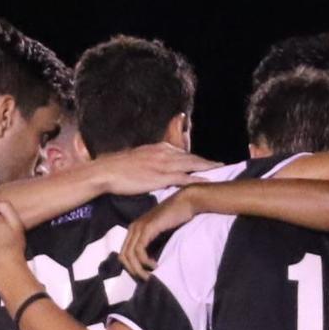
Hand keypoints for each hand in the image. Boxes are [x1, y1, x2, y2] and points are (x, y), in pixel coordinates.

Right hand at [97, 143, 223, 195]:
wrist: (107, 171)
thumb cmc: (118, 168)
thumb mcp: (137, 158)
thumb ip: (150, 160)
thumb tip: (154, 167)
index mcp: (158, 148)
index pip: (182, 152)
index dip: (195, 158)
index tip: (206, 161)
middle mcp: (164, 153)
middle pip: (191, 157)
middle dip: (207, 161)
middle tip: (221, 165)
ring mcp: (164, 164)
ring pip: (191, 165)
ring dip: (207, 168)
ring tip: (221, 171)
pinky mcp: (161, 176)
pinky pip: (184, 178)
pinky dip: (198, 179)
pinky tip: (208, 182)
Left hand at [120, 189, 200, 279]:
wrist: (186, 202)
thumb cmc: (177, 217)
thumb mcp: (161, 233)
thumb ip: (153, 244)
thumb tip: (150, 262)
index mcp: (134, 229)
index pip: (124, 253)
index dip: (131, 268)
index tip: (143, 275)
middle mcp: (133, 228)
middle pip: (123, 256)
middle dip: (133, 271)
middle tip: (146, 279)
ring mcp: (139, 227)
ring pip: (130, 255)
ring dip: (139, 270)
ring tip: (150, 276)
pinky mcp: (147, 228)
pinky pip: (139, 250)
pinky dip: (145, 262)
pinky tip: (155, 266)